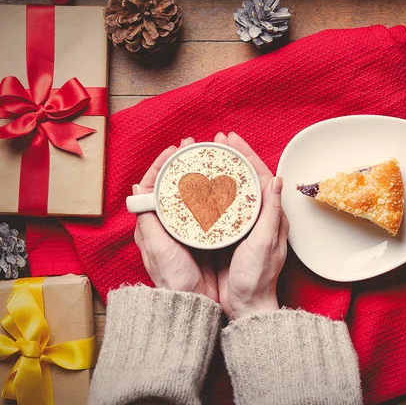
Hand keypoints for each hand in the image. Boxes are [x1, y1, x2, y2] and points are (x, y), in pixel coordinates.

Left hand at [132, 137, 218, 301]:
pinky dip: (212, 195)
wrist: (193, 303)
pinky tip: (221, 187)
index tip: (175, 150)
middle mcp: (168, 224)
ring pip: (191, 195)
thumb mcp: (158, 248)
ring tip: (208, 161)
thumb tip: (138, 188)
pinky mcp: (202, 235)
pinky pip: (206, 209)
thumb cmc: (173, 278)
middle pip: (173, 186)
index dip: (163, 164)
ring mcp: (186, 229)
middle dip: (182, 164)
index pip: (154, 186)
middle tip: (194, 148)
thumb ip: (148, 220)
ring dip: (198, 176)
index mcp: (153, 224)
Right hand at [214, 132, 289, 319]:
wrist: (247, 306)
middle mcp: (258, 217)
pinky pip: (220, 207)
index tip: (232, 139)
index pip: (260, 176)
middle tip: (215, 142)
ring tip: (205, 157)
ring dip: (220, 172)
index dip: (246, 155)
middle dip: (231, 158)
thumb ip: (271, 212)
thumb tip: (277, 179)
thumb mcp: (265, 243)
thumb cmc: (258, 278)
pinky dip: (211, 193)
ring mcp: (243, 226)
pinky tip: (198, 186)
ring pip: (232, 190)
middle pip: (245, 178)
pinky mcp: (229, 235)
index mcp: (271, 216)